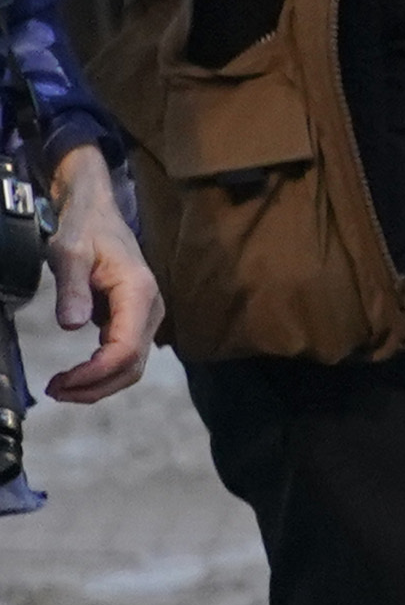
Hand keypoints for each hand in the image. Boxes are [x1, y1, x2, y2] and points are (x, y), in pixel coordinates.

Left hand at [35, 143, 154, 402]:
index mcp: (139, 293)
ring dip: (98, 384)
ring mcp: (146, 316)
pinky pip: (125, 356)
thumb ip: (72, 289)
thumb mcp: (70, 254)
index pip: (126, 349)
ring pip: (132, 366)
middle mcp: (151, 308)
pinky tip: (75, 374)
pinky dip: (101, 373)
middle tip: (53, 391)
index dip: (95, 373)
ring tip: (60, 387)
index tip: (60, 382)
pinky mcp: (134, 320)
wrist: (97, 214)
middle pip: (133, 366)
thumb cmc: (84, 229)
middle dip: (95, 387)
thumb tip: (72, 326)